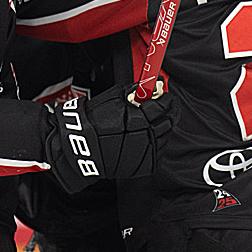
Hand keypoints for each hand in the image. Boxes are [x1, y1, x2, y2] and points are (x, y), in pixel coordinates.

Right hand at [45, 81, 174, 193]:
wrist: (82, 148)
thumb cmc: (93, 123)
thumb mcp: (113, 98)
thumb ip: (135, 91)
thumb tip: (150, 85)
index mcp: (140, 119)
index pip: (164, 106)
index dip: (167, 98)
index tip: (166, 94)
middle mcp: (147, 137)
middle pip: (169, 121)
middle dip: (169, 111)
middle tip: (164, 104)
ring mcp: (147, 153)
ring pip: (166, 136)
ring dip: (163, 126)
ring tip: (151, 120)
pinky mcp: (146, 165)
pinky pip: (159, 150)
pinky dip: (156, 141)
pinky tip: (146, 135)